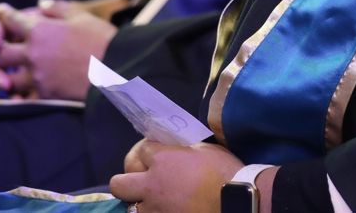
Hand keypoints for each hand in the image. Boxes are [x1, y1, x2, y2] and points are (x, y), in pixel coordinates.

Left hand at [0, 0, 117, 100]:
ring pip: (6, 77)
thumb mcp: (82, 16)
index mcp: (40, 30)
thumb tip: (41, 4)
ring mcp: (36, 75)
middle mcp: (32, 52)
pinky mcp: (44, 94)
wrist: (116, 70)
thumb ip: (59, 9)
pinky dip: (15, 96)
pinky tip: (11, 95)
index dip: (5, 14)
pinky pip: (23, 97)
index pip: (14, 20)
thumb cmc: (102, 39)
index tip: (0, 10)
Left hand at [109, 140, 268, 212]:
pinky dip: (154, 212)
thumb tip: (174, 148)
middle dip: (128, 179)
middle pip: (119, 182)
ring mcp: (154, 209)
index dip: (148, 150)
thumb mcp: (203, 149)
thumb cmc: (224, 171)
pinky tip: (167, 208)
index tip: (157, 152)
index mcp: (162, 160)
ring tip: (156, 200)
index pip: (141, 150)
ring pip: (130, 207)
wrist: (236, 201)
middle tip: (144, 179)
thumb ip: (182, 149)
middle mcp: (150, 185)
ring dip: (141, 202)